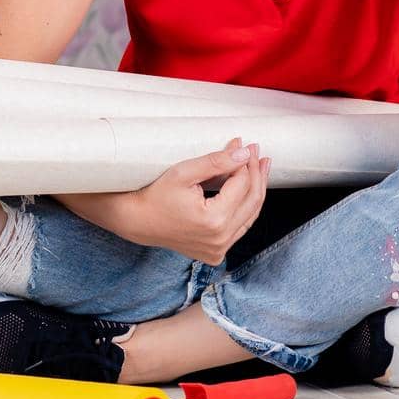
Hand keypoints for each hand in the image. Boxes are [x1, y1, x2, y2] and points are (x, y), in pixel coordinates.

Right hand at [131, 137, 269, 264]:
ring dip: (256, 190)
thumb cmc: (157, 194)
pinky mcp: (216, 253)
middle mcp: (220, 239)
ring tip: (259, 167)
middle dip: (257, 174)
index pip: (241, 185)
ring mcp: (219, 249)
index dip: (244, 163)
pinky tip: (248, 190)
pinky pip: (240, 227)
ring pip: (250, 215)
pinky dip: (246, 207)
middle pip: (251, 201)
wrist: (139, 221)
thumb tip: (244, 153)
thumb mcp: (184, 172)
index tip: (243, 145)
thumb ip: (217, 162)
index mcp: (214, 220)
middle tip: (256, 152)